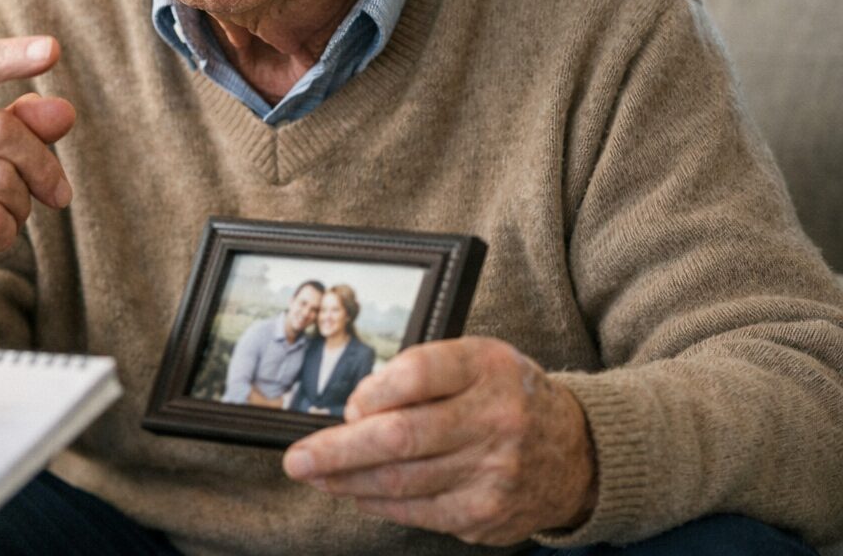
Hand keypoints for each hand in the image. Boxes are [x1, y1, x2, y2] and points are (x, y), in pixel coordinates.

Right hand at [0, 36, 76, 311]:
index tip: (53, 49)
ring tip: (5, 211)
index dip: (10, 56)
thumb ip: (24, 122)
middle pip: (0, 131)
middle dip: (41, 165)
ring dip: (21, 204)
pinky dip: (6, 233)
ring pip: (1, 181)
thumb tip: (64, 112)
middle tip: (58, 191)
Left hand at [282, 337, 596, 544]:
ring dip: (346, 481)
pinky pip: (417, 512)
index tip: (348, 406)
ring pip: (401, 482)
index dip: (372, 392)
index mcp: (488, 368)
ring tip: (314, 475)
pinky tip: (355, 492)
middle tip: (297, 459)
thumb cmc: (507, 396)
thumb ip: (421, 373)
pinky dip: (377, 504)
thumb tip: (356, 409)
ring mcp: (495, 473)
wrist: (577, 452)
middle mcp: (496, 419)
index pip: (418, 375)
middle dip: (337, 451)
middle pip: (401, 437)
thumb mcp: (476, 361)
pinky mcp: (488, 514)